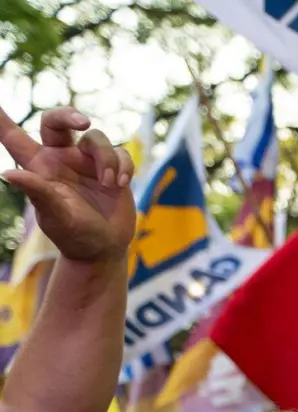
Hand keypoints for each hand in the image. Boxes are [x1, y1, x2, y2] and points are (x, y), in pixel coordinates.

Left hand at [0, 106, 134, 263]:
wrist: (104, 249)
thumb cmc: (73, 235)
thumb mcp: (53, 216)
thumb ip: (36, 192)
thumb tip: (7, 174)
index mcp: (39, 167)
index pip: (13, 137)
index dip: (0, 118)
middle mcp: (61, 159)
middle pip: (57, 122)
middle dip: (68, 115)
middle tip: (83, 123)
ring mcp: (87, 163)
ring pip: (96, 138)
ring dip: (106, 159)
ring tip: (108, 184)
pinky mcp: (113, 169)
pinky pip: (120, 153)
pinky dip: (123, 167)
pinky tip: (120, 185)